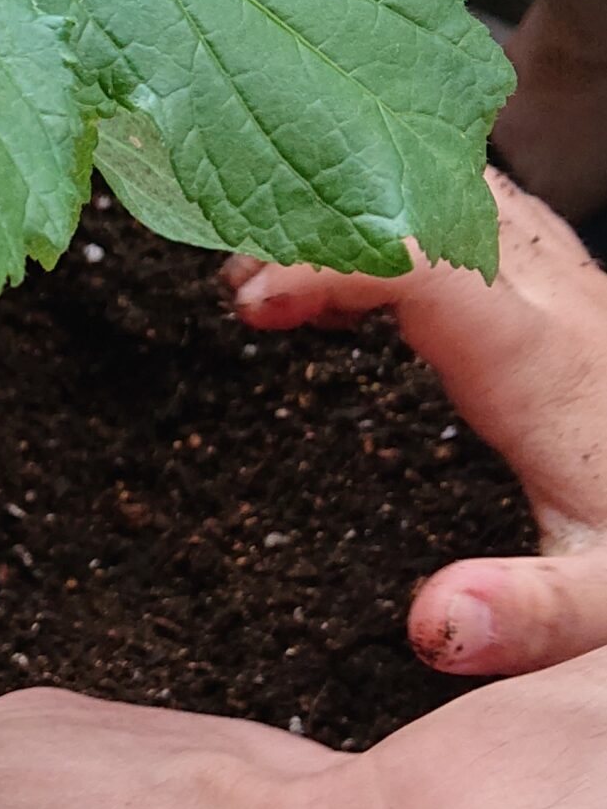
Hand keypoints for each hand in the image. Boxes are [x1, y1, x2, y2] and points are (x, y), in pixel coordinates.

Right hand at [228, 169, 606, 675]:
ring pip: (454, 187)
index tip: (250, 305)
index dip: (325, 264)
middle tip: (242, 282)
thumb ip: (534, 614)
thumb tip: (432, 622)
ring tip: (276, 275)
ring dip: (360, 213)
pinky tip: (352, 279)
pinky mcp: (565, 288)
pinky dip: (397, 221)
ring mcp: (565, 281)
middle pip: (429, 195)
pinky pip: (472, 211)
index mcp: (548, 362)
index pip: (423, 263)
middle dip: (320, 221)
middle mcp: (558, 298)